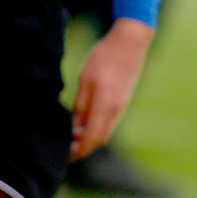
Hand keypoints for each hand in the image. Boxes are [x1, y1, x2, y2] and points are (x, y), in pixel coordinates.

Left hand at [70, 17, 153, 160]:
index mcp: (105, 106)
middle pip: (101, 138)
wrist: (130, 43)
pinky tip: (88, 120)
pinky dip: (99, 127)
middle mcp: (116, 110)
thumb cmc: (104, 58)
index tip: (67, 154)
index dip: (79, 150)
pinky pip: (111, 121)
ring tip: (75, 134)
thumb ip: (80, 105)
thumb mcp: (85, 80)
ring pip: (107, 130)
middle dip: (85, 147)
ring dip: (92, 137)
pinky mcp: (124, 99)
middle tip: (68, 147)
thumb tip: (74, 126)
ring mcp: (122, 105)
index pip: (92, 138)